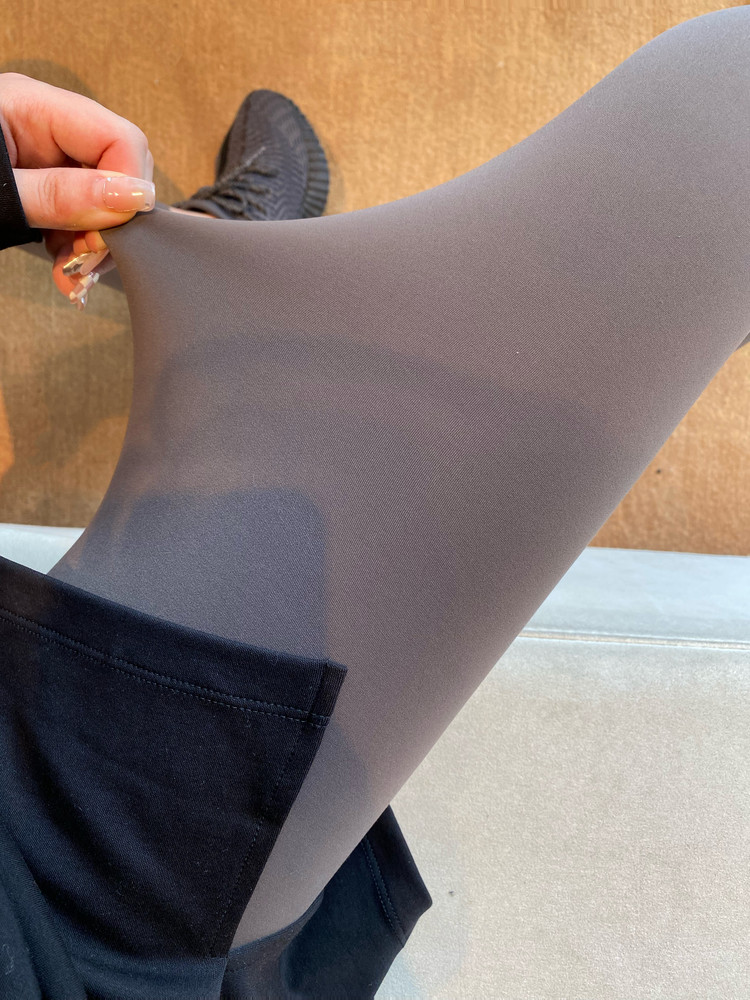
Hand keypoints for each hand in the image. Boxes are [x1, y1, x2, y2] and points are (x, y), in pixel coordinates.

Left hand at [0, 72, 154, 301]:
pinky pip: (77, 217)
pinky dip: (77, 249)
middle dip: (112, 224)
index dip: (129, 186)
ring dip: (95, 244)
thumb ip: (63, 195)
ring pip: (102, 201)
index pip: (118, 139)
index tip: (119, 233)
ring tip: (72, 274)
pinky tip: (64, 269)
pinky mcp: (36, 189)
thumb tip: (129, 199)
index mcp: (32, 106)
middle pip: (116, 171)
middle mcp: (43, 128)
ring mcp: (41, 159)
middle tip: (88, 261)